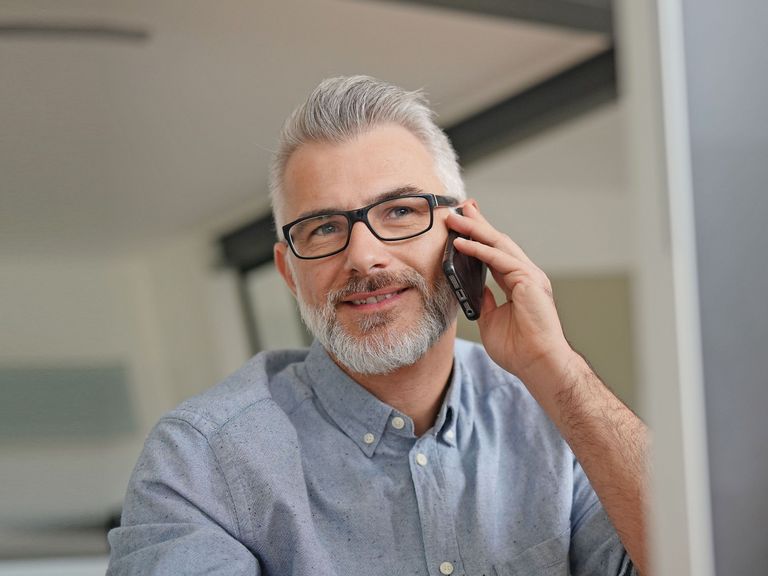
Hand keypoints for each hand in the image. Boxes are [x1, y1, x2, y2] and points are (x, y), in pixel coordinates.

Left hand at [447, 201, 574, 382]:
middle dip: (478, 223)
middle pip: (498, 242)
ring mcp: (529, 276)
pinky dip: (478, 249)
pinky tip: (461, 242)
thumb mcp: (491, 320)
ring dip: (475, 229)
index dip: (480, 237)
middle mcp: (526, 275)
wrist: (538, 364)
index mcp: (519, 284)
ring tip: (455, 218)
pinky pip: (499, 259)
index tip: (464, 223)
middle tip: (460, 207)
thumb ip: (483, 301)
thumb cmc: (519, 349)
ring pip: (498, 245)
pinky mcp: (528, 280)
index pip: (496, 253)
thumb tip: (472, 288)